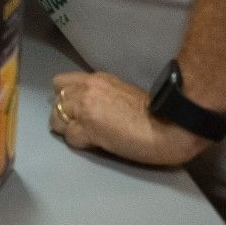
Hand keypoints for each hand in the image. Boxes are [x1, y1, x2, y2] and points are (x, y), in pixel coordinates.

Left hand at [48, 72, 209, 167]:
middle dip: (63, 113)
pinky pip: (70, 138)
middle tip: (77, 126)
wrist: (170, 125)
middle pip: (55, 100)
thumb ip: (101, 95)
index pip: (62, 83)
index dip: (66, 99)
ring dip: (67, 129)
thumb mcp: (121, 93)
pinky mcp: (89, 128)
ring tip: (85, 137)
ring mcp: (86, 107)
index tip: (75, 110)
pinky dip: (79, 143)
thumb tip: (89, 108)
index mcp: (97, 79)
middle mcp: (87, 89)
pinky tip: (94, 145)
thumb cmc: (154, 113)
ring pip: (56, 118)